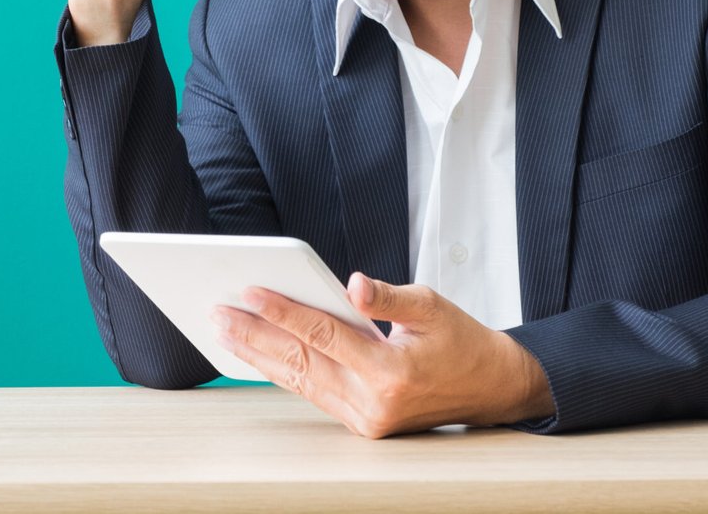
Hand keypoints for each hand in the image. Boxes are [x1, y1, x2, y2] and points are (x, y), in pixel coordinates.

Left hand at [212, 273, 555, 437]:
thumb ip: (389, 297)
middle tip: (217, 312)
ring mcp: (364, 420)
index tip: (249, 291)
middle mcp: (373, 403)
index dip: (284, 311)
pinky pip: (311, 392)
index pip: (324, 336)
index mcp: (391, 372)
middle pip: (300, 362)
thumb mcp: (433, 306)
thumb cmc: (462, 342)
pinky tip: (254, 354)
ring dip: (257, 356)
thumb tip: (354, 284)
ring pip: (298, 382)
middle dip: (254, 336)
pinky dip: (280, 372)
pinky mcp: (361, 424)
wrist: (491, 389)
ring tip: (224, 331)